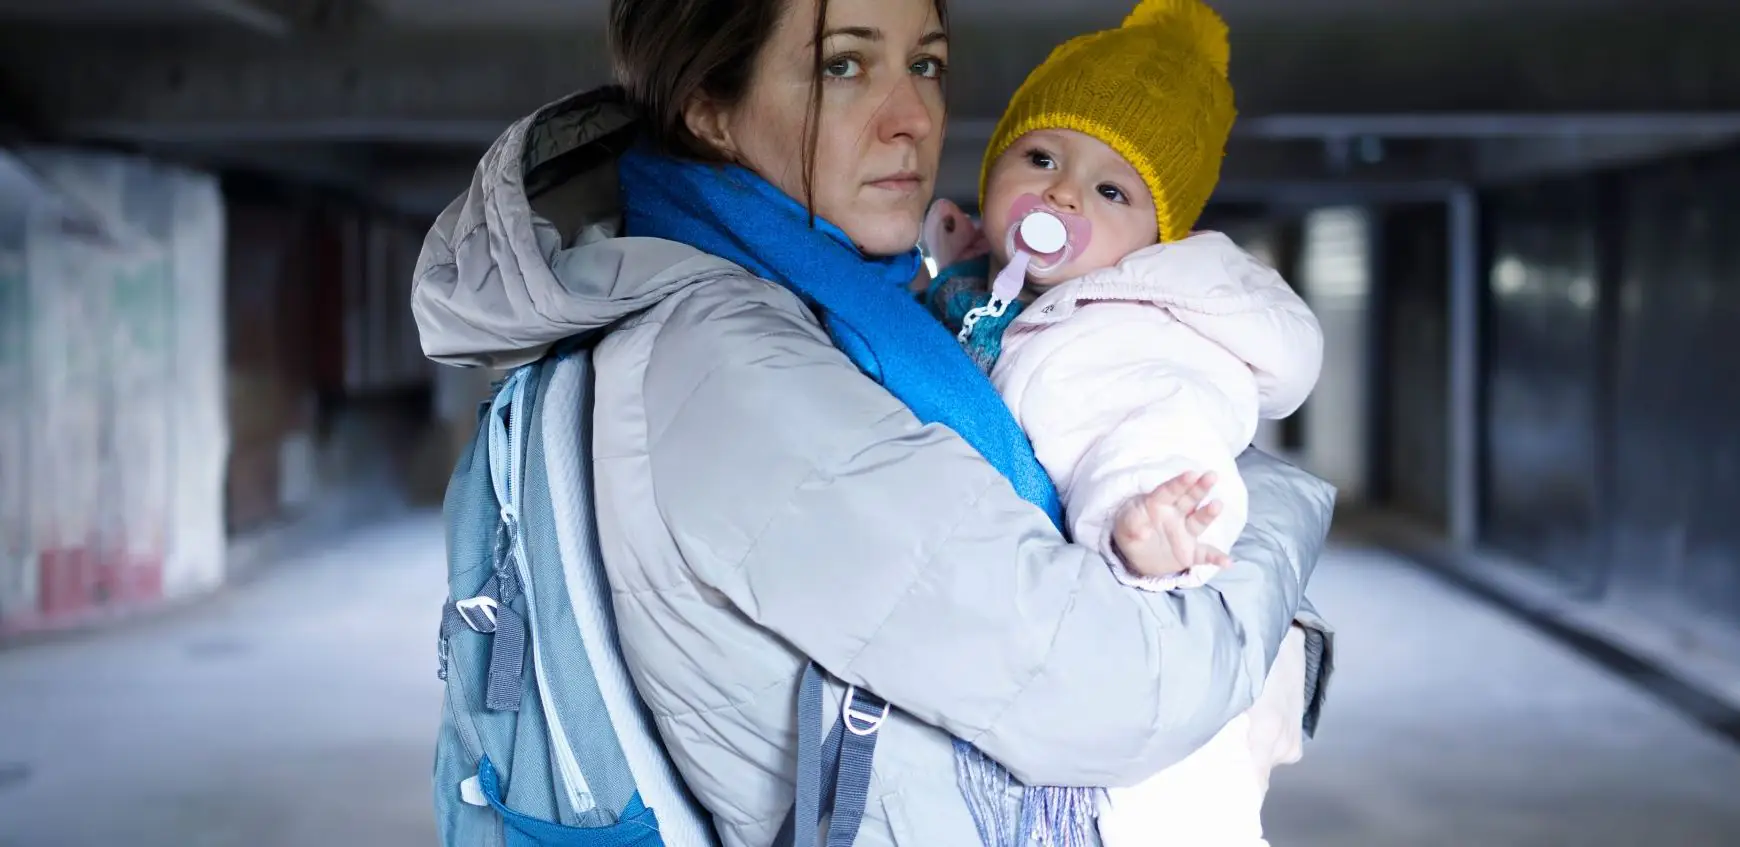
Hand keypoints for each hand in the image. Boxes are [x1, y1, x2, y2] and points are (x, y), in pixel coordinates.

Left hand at [1112, 471, 1232, 578]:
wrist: (1136, 555)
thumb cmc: (1131, 530)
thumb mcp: (1124, 526)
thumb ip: (1132, 525)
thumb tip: (1142, 531)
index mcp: (1158, 504)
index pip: (1169, 491)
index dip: (1179, 483)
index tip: (1191, 474)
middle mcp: (1176, 515)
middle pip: (1189, 499)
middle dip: (1200, 487)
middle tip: (1211, 476)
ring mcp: (1185, 532)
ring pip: (1199, 521)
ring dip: (1208, 513)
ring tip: (1217, 505)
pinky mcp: (1190, 552)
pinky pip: (1205, 554)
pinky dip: (1216, 558)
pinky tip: (1227, 561)